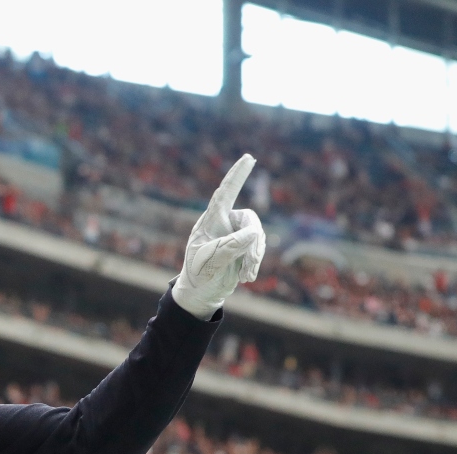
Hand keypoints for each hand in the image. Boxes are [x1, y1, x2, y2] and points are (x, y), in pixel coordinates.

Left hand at [171, 154, 265, 320]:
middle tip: (247, 266)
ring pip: (257, 235)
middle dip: (253, 243)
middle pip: (250, 220)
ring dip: (254, 256)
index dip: (237, 175)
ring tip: (245, 276)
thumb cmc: (198, 275)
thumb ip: (229, 247)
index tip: (249, 157)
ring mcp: (236, 234)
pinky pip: (259, 247)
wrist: (201, 293)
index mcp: (210, 221)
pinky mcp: (244, 246)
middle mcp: (225, 223)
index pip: (225, 192)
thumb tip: (252, 233)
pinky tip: (246, 277)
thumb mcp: (209, 263)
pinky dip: (255, 262)